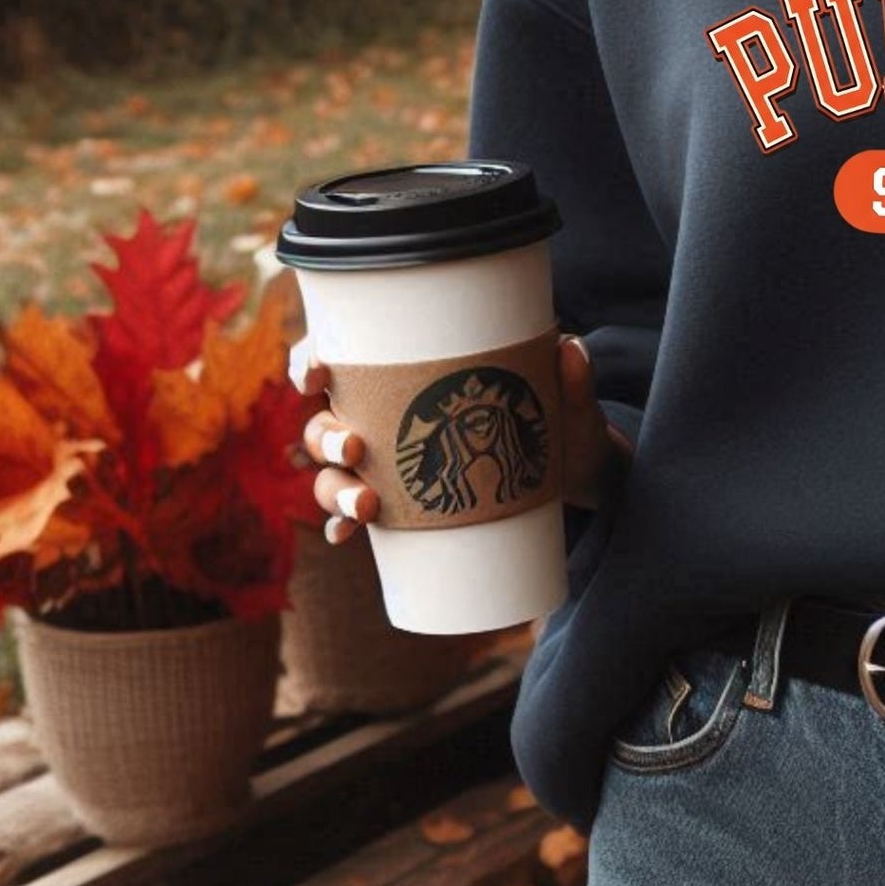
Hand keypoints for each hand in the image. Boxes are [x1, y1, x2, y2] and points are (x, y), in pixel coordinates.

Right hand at [292, 333, 629, 544]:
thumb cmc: (560, 422)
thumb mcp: (568, 403)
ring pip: (331, 474)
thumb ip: (571, 379)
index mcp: (408, 377)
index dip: (311, 362)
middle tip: (357, 450)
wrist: (573, 473)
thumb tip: (571, 348)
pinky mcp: (403, 504)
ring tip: (367, 507)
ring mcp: (389, 465)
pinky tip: (345, 537)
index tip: (317, 372)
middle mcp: (384, 418)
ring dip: (333, 489)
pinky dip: (343, 526)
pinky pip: (355, 517)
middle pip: (324, 423)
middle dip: (326, 438)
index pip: (340, 361)